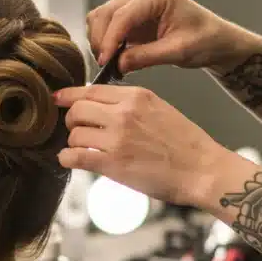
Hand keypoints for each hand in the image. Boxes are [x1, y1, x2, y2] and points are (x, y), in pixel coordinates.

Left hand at [55, 84, 231, 207]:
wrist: (203, 170)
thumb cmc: (186, 145)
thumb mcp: (160, 109)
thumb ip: (132, 105)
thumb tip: (103, 107)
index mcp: (137, 96)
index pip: (91, 90)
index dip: (70, 95)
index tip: (59, 99)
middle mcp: (124, 113)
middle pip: (76, 109)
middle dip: (71, 121)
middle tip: (76, 131)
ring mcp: (118, 138)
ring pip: (74, 133)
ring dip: (73, 142)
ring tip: (82, 150)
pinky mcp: (113, 164)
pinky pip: (75, 156)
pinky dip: (67, 158)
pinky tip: (70, 160)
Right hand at [87, 0, 255, 73]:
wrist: (215, 40)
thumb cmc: (205, 40)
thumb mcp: (178, 51)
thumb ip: (146, 57)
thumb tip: (117, 64)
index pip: (123, 15)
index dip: (110, 39)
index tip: (105, 61)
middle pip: (106, 13)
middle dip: (101, 39)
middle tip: (105, 65)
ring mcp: (135, 5)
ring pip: (101, 17)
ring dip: (99, 39)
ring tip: (108, 62)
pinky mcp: (132, 18)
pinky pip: (108, 26)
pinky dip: (105, 41)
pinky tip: (113, 57)